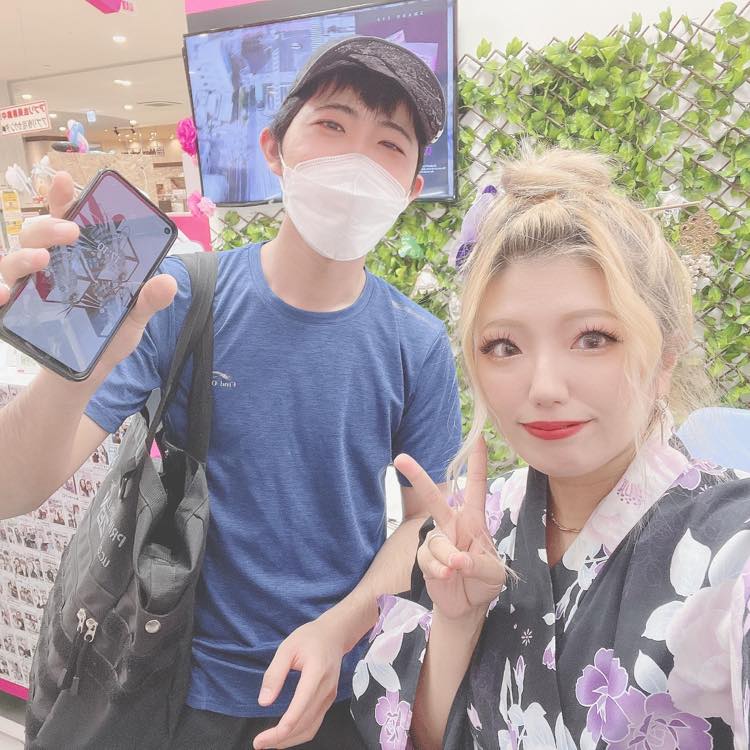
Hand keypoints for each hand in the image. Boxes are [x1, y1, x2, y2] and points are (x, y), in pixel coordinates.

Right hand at [1, 172, 176, 381]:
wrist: (87, 373)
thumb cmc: (107, 335)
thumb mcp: (133, 317)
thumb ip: (147, 299)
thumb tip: (168, 281)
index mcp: (77, 257)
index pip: (66, 219)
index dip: (62, 197)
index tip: (65, 179)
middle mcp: (48, 266)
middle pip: (37, 233)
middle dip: (50, 226)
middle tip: (72, 232)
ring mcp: (28, 288)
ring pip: (13, 260)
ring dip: (24, 256)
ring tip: (43, 260)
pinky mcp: (15, 313)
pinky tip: (5, 295)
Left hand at [253, 614, 347, 748]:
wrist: (335, 634)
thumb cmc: (310, 638)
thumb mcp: (287, 648)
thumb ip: (275, 674)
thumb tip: (264, 702)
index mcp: (316, 674)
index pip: (300, 709)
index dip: (281, 729)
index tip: (261, 739)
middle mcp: (326, 689)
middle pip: (304, 723)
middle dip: (281, 738)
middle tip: (259, 743)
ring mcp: (330, 696)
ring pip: (311, 728)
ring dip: (290, 740)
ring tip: (269, 743)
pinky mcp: (329, 699)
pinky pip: (315, 723)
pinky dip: (299, 733)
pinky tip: (285, 734)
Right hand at [394, 437, 505, 621]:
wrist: (467, 606)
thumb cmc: (485, 580)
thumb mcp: (494, 573)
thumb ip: (480, 564)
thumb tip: (457, 560)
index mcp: (474, 519)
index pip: (475, 486)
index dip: (477, 461)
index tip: (479, 436)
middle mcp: (452, 524)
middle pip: (433, 497)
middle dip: (417, 476)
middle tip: (400, 458)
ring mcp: (437, 540)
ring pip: (436, 541)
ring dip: (448, 557)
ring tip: (458, 569)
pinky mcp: (425, 558)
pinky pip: (428, 560)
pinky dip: (439, 570)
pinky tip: (447, 576)